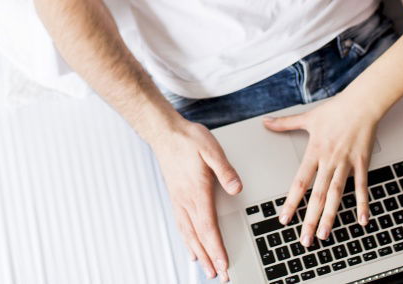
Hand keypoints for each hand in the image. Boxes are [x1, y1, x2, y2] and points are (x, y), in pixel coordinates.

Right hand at [150, 120, 241, 281]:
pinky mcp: (176, 196)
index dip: (216, 249)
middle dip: (210, 258)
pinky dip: (187, 240)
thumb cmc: (188, 139)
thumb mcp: (212, 150)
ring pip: (188, 234)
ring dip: (199, 253)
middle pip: (199, 237)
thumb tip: (237, 188)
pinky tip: (190, 246)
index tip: (224, 264)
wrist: (165, 132)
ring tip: (206, 268)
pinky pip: (181, 225)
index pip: (208, 227)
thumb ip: (225, 170)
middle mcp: (186, 200)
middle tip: (219, 275)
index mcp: (197, 192)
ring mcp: (179, 199)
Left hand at [262, 91, 380, 247]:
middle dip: (310, 219)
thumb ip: (285, 124)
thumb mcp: (307, 118)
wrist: (361, 104)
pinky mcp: (362, 164)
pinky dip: (362, 204)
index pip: (300, 182)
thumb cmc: (335, 110)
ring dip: (330, 216)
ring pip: (336, 195)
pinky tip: (362, 221)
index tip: (284, 219)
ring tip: (324, 235)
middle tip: (304, 240)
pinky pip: (361, 187)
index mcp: (314, 152)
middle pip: (317, 195)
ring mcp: (346, 164)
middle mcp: (329, 161)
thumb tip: (265, 122)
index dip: (292, 202)